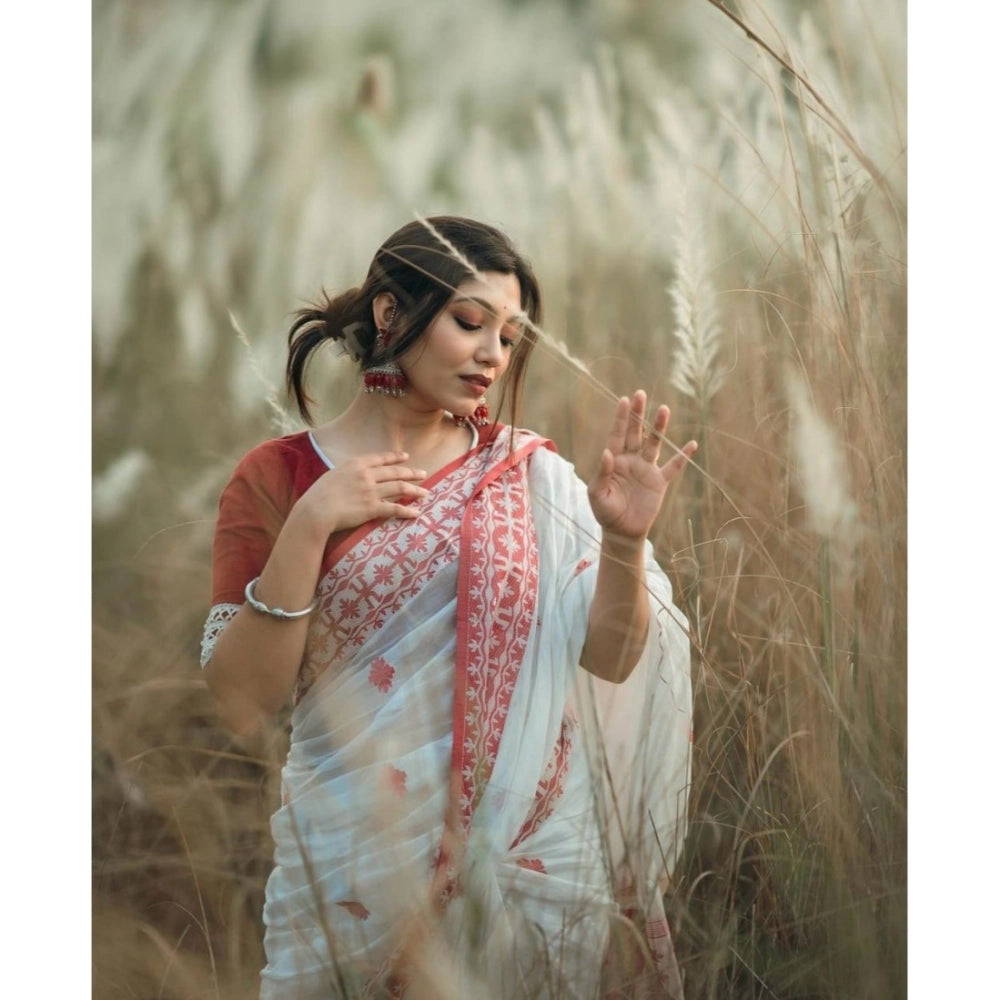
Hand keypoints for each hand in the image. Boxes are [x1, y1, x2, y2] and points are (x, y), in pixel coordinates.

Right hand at [288, 451, 429, 541]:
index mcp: (356, 464)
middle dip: (411, 473)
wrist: (316, 510)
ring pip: (399, 488)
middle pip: (395, 472)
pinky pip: (394, 508)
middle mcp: (366, 475)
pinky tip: (416, 512)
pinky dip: (407, 510)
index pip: (381, 459)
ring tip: (425, 493)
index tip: (406, 457)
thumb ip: (349, 473)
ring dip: (415, 490)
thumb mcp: (333, 475)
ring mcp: (371, 491)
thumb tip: (356, 475)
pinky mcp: (372, 508)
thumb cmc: (319, 494)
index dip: (395, 457)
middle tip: (424, 474)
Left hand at [587, 391, 696, 541]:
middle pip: (636, 432)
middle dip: (638, 414)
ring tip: (663, 409)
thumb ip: (602, 473)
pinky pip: (674, 467)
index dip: (621, 418)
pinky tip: (692, 444)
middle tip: (641, 394)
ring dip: (658, 428)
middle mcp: (631, 459)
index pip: (617, 434)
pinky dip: (683, 457)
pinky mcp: (659, 482)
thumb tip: (607, 453)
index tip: (625, 400)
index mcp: (614, 460)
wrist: (622, 531)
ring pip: (654, 444)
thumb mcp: (597, 494)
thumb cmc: (605, 511)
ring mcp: (646, 469)